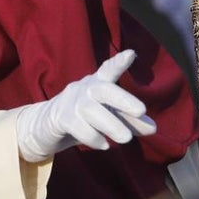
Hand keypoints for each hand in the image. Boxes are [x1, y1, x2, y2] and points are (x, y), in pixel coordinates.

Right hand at [16, 50, 156, 162]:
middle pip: (103, 89)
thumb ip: (130, 121)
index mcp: (97, 84)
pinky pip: (77, 126)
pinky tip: (104, 145)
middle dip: (123, 99)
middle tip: (142, 111)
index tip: (131, 54)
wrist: (45, 126)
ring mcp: (70, 103)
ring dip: (111, 124)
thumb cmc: (83, 117)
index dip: (119, 63)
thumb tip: (154, 128)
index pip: (108, 70)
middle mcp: (84, 89)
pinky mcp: (60, 119)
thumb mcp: (108, 117)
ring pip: (92, 111)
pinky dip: (92, 136)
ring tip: (126, 139)